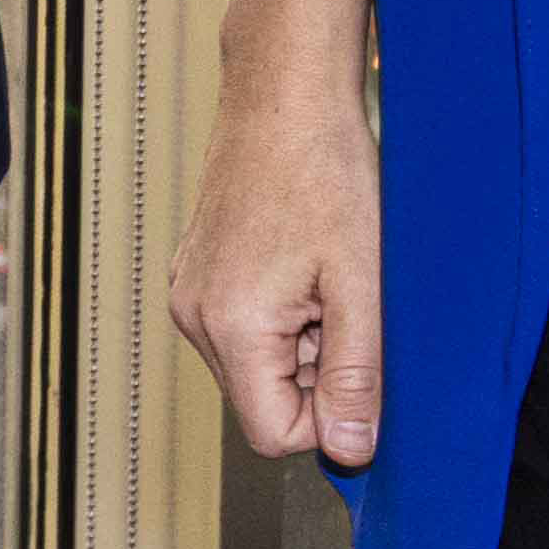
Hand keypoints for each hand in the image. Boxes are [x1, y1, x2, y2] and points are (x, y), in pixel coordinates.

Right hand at [172, 48, 386, 468]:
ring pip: (254, 367)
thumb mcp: (360, 284)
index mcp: (231, 326)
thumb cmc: (326, 176)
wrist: (284, 97)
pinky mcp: (193, 274)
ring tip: (325, 278)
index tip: (361, 361)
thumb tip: (348, 452)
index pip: (273, 435)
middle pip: (261, 402)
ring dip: (300, 344)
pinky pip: (240, 331)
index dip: (330, 417)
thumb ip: (352, 375)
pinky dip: (280, 317)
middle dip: (314, 374)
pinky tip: (301, 264)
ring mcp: (187, 294)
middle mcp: (194, 318)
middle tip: (346, 305)